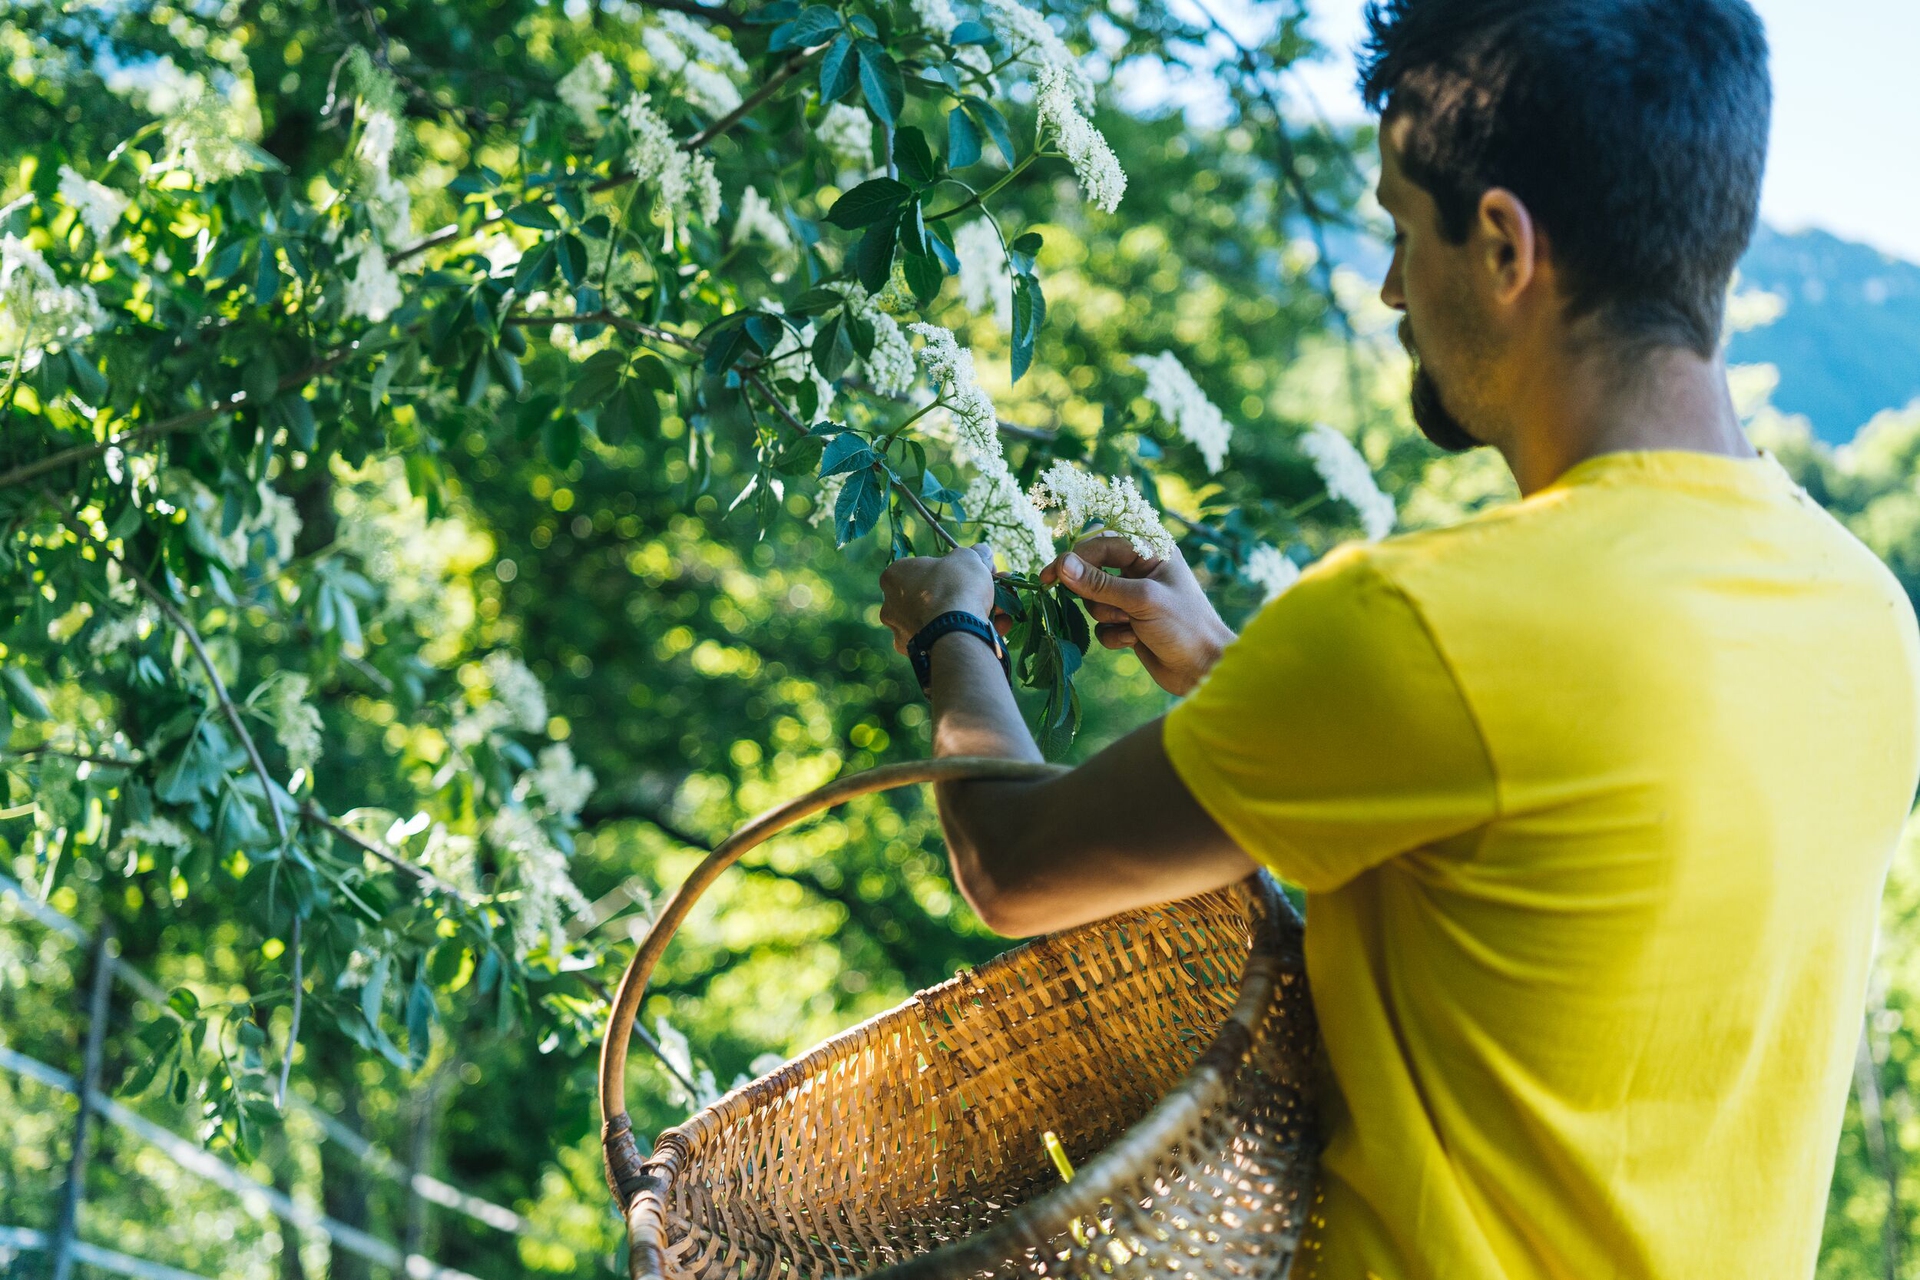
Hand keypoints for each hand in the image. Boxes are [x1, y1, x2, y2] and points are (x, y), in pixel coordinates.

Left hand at [879, 543, 998, 653]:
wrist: (956, 630)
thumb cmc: (957, 586)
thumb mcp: (970, 558)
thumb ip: (975, 553)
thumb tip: (983, 552)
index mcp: (894, 577)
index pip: (924, 569)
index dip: (954, 569)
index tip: (976, 572)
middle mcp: (891, 606)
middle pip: (935, 596)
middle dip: (965, 593)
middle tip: (992, 591)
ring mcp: (902, 633)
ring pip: (942, 620)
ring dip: (971, 614)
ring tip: (1002, 612)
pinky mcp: (918, 656)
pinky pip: (946, 640)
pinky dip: (969, 634)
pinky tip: (996, 629)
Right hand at [1040, 535, 1234, 694]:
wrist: (1202, 669)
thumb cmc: (1183, 626)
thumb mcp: (1141, 600)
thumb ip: (1099, 583)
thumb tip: (1062, 564)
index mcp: (1152, 551)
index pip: (1102, 543)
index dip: (1075, 558)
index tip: (1050, 576)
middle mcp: (1141, 570)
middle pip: (1094, 570)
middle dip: (1094, 592)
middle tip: (1094, 603)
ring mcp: (1133, 598)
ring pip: (1094, 600)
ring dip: (1107, 615)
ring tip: (1131, 625)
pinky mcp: (1128, 623)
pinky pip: (1101, 623)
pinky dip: (1113, 634)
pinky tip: (1135, 641)